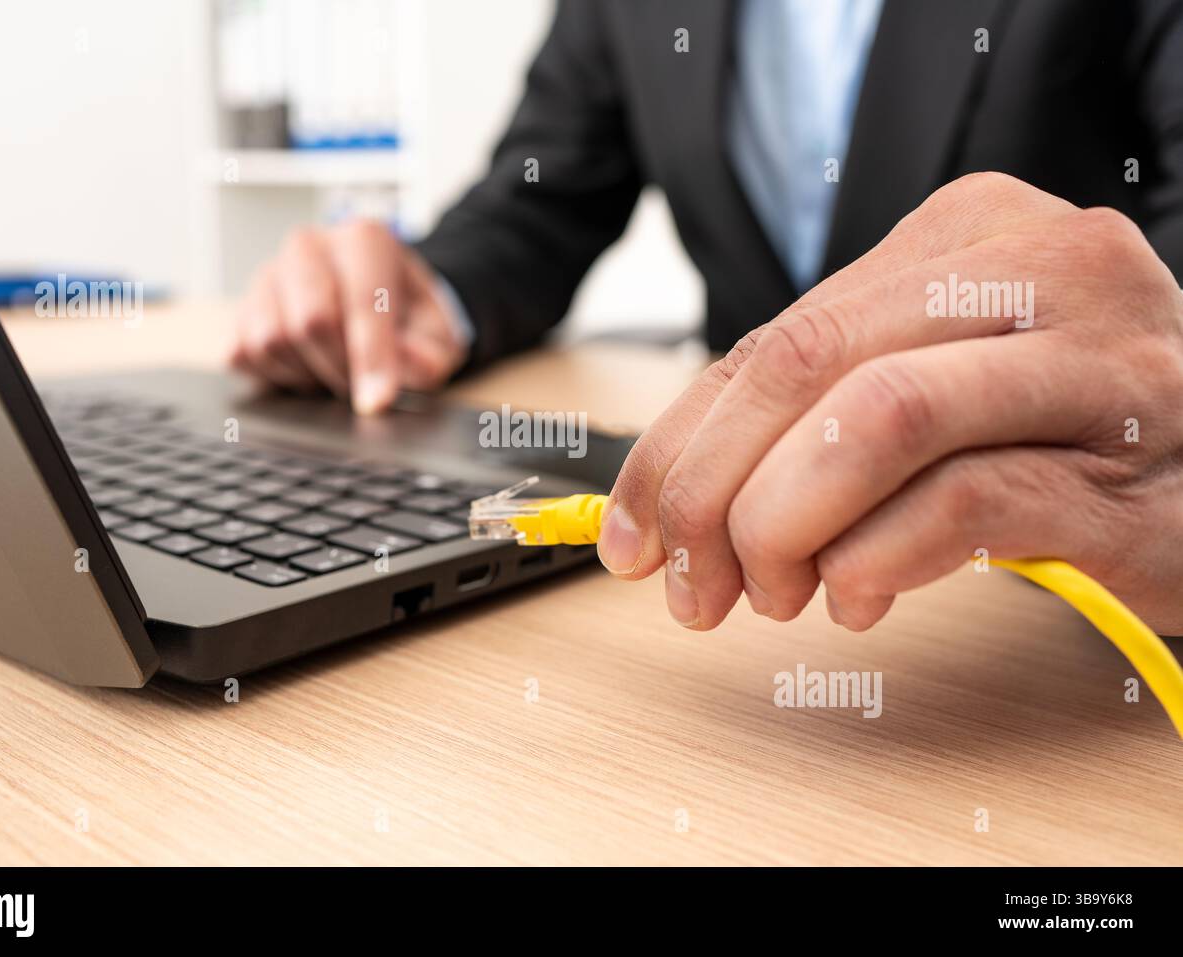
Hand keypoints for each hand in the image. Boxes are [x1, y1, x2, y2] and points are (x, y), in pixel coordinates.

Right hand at [230, 220, 469, 413]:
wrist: (378, 305)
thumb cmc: (408, 318)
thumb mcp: (437, 336)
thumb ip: (428, 355)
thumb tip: (406, 369)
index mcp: (364, 241)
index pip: (362, 301)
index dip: (371, 358)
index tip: (377, 401)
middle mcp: (310, 247)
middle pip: (310, 320)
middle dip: (338, 368)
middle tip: (360, 388)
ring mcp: (268, 275)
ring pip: (271, 340)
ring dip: (306, 374)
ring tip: (334, 371)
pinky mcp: (240, 309)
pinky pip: (242, 354)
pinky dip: (274, 376)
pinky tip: (305, 369)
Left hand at [598, 173, 1182, 634]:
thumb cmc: (1053, 429)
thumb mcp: (924, 388)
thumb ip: (807, 420)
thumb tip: (667, 507)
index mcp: (961, 235)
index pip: (772, 340)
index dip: (676, 449)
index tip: (628, 533)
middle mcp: (1034, 269)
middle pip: (809, 369)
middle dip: (714, 492)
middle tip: (688, 583)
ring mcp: (1090, 363)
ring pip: (878, 420)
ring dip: (787, 526)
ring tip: (772, 592)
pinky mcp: (1124, 469)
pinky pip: (960, 504)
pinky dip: (874, 560)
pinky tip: (857, 596)